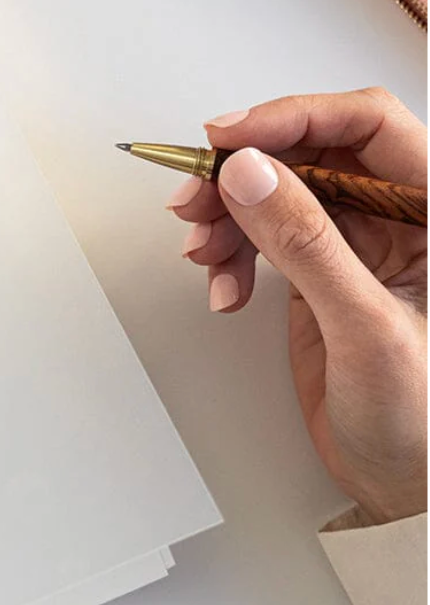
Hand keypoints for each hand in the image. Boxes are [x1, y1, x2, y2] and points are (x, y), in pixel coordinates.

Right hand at [169, 88, 426, 524]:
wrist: (407, 487)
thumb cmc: (425, 421)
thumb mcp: (367, 328)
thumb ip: (308, 245)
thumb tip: (254, 175)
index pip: (367, 125)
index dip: (293, 117)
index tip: (230, 138)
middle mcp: (401, 217)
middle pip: (309, 152)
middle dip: (245, 172)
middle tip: (196, 196)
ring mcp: (358, 243)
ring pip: (278, 192)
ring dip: (229, 216)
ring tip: (203, 251)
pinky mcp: (321, 271)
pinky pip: (263, 237)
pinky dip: (232, 254)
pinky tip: (226, 287)